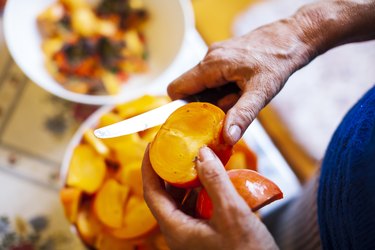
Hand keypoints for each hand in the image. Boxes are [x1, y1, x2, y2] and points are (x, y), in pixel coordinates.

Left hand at [142, 146, 277, 249]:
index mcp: (176, 228)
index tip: (152, 146)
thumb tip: (201, 154)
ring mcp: (191, 233)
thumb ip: (215, 181)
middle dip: (168, 170)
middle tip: (175, 148)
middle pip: (164, 195)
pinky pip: (194, 207)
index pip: (151, 193)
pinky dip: (200, 190)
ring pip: (180, 201)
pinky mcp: (204, 233)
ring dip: (186, 180)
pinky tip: (211, 179)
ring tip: (194, 159)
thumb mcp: (232, 213)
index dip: (149, 168)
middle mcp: (179, 231)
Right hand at [167, 0, 374, 144]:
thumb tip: (226, 137)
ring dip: (218, 98)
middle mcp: (209, 58)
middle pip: (192, 90)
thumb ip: (242, 115)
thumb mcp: (261, 92)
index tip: (199, 120)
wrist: (292, 38)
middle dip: (207, 105)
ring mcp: (216, 56)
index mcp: (211, 65)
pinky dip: (225, 89)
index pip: (177, 89)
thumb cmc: (277, 61)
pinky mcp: (224, 57)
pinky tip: (242, 88)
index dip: (182, 108)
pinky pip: (215, 79)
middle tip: (231, 106)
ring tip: (240, 95)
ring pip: (205, 86)